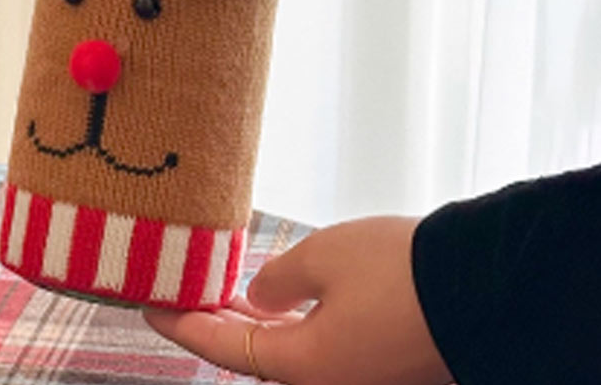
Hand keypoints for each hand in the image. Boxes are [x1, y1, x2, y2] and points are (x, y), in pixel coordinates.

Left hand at [145, 217, 452, 384]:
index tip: (149, 303)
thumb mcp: (322, 259)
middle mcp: (329, 381)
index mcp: (306, 368)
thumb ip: (278, 281)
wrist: (482, 286)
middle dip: (213, 321)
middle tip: (179, 291)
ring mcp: (357, 373)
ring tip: (217, 288)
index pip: (225, 347)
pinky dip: (286, 321)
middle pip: (253, 355)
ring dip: (249, 321)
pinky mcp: (379, 359)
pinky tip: (273, 297)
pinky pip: (316, 345)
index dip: (183, 323)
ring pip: (285, 351)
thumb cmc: (400, 271)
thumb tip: (260, 297)